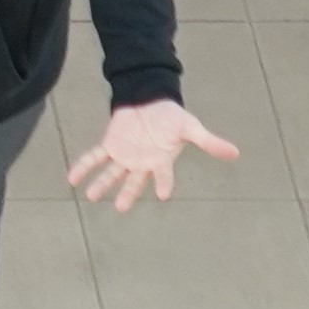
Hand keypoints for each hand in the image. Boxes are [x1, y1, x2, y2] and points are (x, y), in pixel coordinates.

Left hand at [67, 98, 240, 211]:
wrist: (151, 100)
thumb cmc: (172, 118)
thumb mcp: (191, 127)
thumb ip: (209, 142)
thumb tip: (236, 152)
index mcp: (161, 161)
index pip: (163, 176)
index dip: (163, 184)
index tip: (163, 195)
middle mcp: (141, 163)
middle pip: (133, 181)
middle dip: (127, 194)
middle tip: (121, 208)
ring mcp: (124, 155)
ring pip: (112, 173)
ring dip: (102, 183)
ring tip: (91, 197)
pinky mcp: (111, 145)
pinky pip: (95, 157)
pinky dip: (84, 166)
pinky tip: (72, 179)